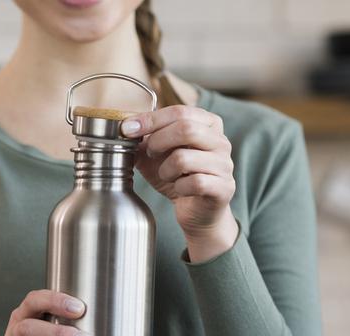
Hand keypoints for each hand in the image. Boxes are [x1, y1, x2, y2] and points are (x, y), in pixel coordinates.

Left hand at [121, 106, 238, 261]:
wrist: (196, 210)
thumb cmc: (177, 177)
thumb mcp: (155, 155)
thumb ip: (142, 140)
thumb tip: (124, 129)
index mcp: (208, 124)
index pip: (179, 111)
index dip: (150, 119)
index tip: (127, 129)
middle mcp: (221, 141)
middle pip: (186, 129)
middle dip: (158, 142)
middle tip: (150, 154)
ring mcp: (225, 164)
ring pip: (185, 158)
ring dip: (165, 170)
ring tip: (166, 175)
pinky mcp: (224, 187)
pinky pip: (195, 183)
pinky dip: (179, 187)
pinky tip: (179, 189)